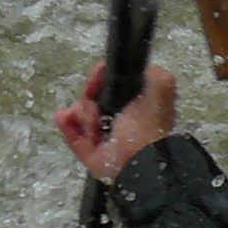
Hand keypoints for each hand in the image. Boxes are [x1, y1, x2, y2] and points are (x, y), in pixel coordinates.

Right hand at [54, 61, 176, 183]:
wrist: (135, 160)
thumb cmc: (147, 125)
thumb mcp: (161, 90)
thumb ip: (156, 74)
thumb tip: (139, 68)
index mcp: (134, 107)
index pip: (107, 85)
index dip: (99, 79)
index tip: (98, 78)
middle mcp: (117, 119)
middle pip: (89, 97)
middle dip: (88, 98)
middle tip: (97, 108)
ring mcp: (101, 134)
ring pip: (77, 111)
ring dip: (83, 115)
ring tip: (95, 128)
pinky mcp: (88, 149)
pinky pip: (67, 128)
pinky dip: (67, 124)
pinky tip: (71, 122)